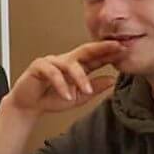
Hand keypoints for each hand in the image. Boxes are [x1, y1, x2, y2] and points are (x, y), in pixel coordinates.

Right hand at [8, 41, 122, 115]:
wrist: (28, 106)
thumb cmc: (50, 98)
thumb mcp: (79, 96)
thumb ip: (94, 88)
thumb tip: (112, 80)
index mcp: (76, 67)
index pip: (95, 57)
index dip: (109, 53)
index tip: (125, 51)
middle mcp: (65, 61)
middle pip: (85, 50)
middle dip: (101, 48)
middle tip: (116, 47)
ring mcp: (51, 62)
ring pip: (69, 64)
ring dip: (79, 78)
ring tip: (85, 90)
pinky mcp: (38, 66)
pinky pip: (52, 72)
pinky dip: (61, 84)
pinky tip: (66, 94)